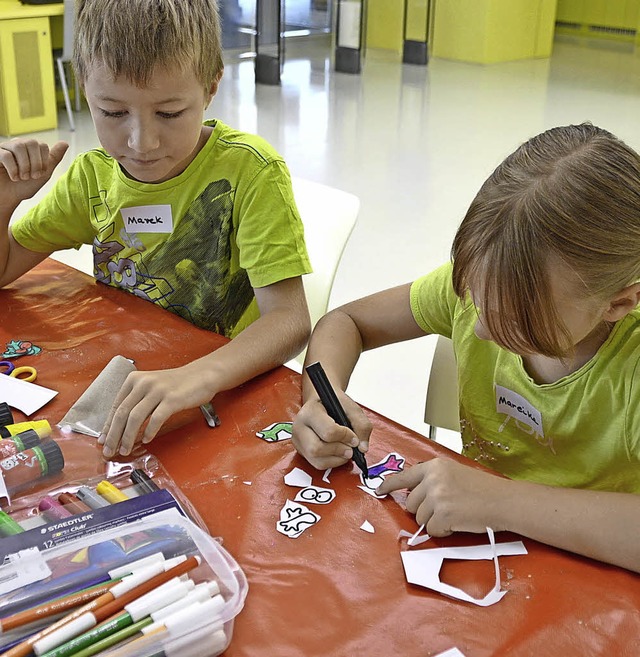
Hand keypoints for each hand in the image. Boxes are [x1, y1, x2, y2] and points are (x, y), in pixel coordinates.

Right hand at [0, 139, 67, 208]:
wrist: (8, 198)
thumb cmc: (24, 186)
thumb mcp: (43, 173)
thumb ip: (53, 158)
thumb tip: (65, 143)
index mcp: (29, 149)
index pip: (42, 145)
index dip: (43, 161)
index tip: (39, 174)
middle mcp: (17, 145)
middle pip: (32, 142)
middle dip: (35, 163)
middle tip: (32, 176)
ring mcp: (5, 148)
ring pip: (19, 146)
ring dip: (25, 166)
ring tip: (23, 177)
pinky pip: (5, 154)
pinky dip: (13, 169)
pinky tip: (14, 178)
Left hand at [99, 363, 215, 457]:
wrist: (202, 375)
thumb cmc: (178, 384)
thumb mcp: (152, 387)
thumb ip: (138, 402)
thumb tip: (122, 426)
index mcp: (135, 380)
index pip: (116, 406)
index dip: (108, 426)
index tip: (103, 441)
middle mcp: (144, 383)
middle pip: (122, 413)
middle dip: (113, 436)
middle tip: (110, 450)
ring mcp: (158, 390)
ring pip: (135, 418)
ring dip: (128, 437)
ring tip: (125, 449)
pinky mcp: (172, 399)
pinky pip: (156, 419)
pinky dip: (149, 432)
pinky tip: (147, 440)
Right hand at [291, 393, 371, 469]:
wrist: (322, 402)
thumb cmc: (335, 404)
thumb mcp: (352, 408)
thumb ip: (362, 425)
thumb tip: (362, 447)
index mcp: (311, 411)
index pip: (328, 431)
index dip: (345, 437)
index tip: (354, 437)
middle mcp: (300, 426)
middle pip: (316, 449)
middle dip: (338, 451)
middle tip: (350, 449)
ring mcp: (298, 440)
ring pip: (316, 460)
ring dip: (336, 459)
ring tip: (345, 450)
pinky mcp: (302, 451)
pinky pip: (317, 464)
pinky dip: (332, 462)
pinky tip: (338, 453)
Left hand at [376, 458, 509, 535]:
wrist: (504, 501)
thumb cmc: (483, 490)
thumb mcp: (454, 474)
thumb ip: (433, 480)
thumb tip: (413, 494)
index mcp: (434, 466)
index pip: (404, 476)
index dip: (389, 485)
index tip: (378, 491)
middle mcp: (432, 479)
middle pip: (411, 503)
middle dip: (424, 510)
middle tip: (445, 509)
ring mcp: (436, 497)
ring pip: (421, 518)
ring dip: (435, 521)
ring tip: (456, 513)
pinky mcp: (443, 514)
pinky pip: (433, 530)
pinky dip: (444, 531)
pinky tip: (459, 522)